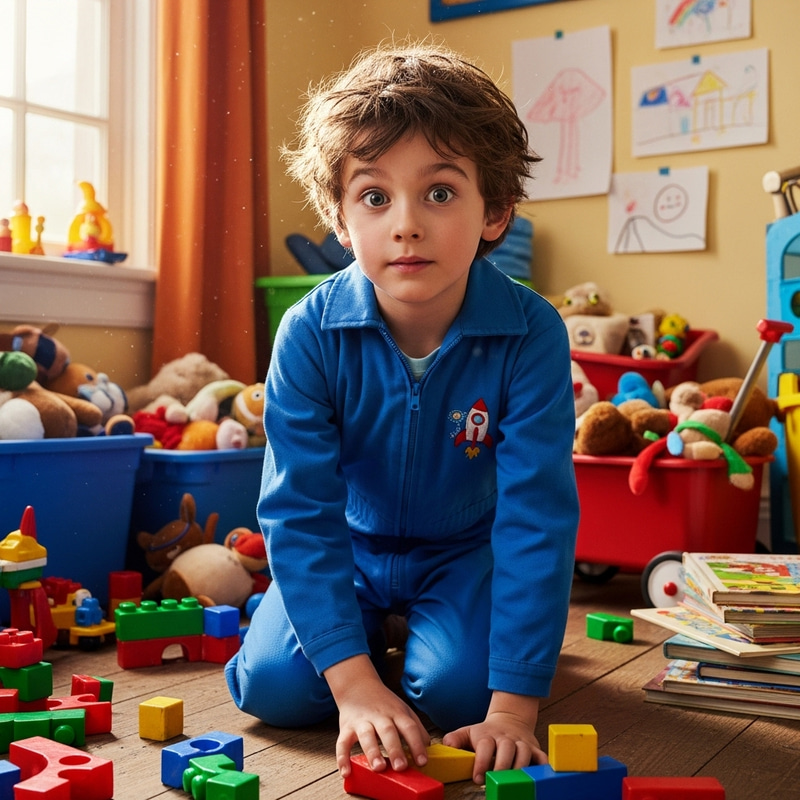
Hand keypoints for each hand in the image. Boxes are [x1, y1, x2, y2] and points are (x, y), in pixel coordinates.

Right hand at [325, 654, 430, 777]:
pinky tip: (346, 771)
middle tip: (401, 767)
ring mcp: (362, 721)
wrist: (357, 685)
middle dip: (395, 749)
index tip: (423, 761)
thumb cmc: (383, 703)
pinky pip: (342, 742)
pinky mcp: (346, 727)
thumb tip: (428, 748)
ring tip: (378, 767)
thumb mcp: (403, 710)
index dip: (417, 744)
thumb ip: (416, 728)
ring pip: (366, 736)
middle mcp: (380, 716)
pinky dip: (342, 757)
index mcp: (396, 713)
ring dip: (372, 752)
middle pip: (388, 731)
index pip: (409, 727)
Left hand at [442, 692, 544, 783]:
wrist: (509, 720)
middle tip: (496, 782)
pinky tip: (537, 778)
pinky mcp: (534, 748)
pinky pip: (542, 757)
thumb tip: (447, 745)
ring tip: (514, 783)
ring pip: (524, 752)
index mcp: (488, 735)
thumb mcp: (468, 732)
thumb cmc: (485, 734)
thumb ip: (455, 739)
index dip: (481, 762)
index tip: (477, 778)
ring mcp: (521, 742)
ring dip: (520, 767)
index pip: (485, 746)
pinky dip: (542, 767)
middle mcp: (506, 738)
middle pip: (506, 748)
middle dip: (501, 766)